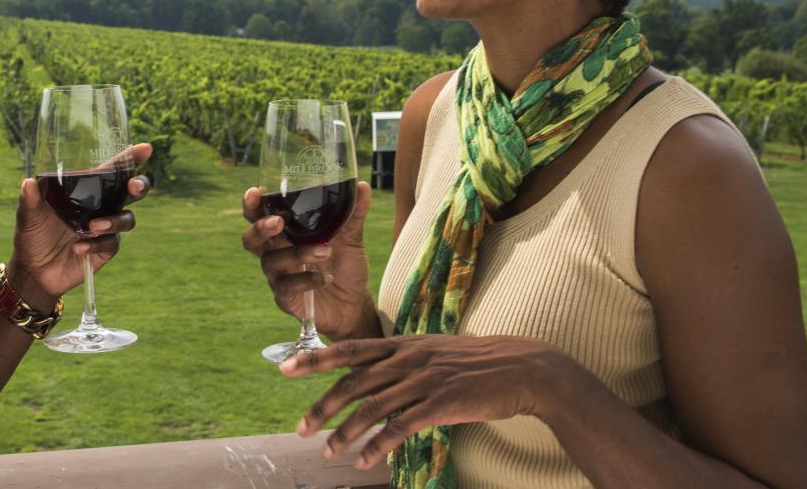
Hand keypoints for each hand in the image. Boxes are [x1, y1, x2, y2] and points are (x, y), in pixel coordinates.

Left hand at [10, 142, 153, 302]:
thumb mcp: (28, 215)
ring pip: (127, 219)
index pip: (113, 170)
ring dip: (114, 220)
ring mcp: (105, 229)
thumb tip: (29, 182)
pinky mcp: (104, 250)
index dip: (131, 158)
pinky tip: (78, 247)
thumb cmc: (32, 235)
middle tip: (133, 186)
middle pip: (132, 192)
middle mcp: (101, 207)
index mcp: (86, 191)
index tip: (145, 149)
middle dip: (139, 185)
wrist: (33, 271)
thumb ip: (30, 199)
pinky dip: (96, 244)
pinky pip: (111, 243)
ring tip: (92, 226)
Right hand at [240, 181, 374, 340]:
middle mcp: (277, 253)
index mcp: (286, 234)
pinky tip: (325, 277)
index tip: (256, 192)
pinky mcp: (286, 299)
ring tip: (326, 250)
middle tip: (278, 221)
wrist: (354, 304)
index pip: (259, 217)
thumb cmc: (345, 266)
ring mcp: (279, 277)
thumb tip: (362, 186)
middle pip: (251, 239)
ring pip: (270, 262)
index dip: (252, 205)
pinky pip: (286, 288)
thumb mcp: (352, 237)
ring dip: (296, 254)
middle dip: (259, 228)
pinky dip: (306, 280)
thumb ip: (353, 213)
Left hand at [280, 335, 574, 468]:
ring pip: (371, 409)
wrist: (522, 368)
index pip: (350, 350)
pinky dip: (378, 446)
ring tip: (328, 453)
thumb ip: (402, 361)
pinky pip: (400, 428)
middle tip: (301, 429)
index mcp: (403, 345)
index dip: (315, 359)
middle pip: (352, 383)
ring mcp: (423, 381)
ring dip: (345, 433)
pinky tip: (366, 461)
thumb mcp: (433, 353)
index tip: (284, 369)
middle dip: (322, 407)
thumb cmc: (476, 363)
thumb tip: (372, 376)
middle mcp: (407, 359)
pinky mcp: (440, 404)